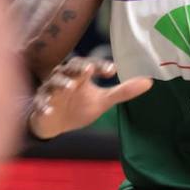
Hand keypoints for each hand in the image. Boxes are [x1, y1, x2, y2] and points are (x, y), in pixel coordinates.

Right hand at [28, 57, 151, 140]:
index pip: (90, 66)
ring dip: (61, 84)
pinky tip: (48, 110)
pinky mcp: (40, 105)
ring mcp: (51, 91)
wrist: (54, 124)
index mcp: (80, 75)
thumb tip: (149, 82)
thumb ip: (123, 91)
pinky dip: (44, 106)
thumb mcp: (103, 101)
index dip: (100, 66)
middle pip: (70, 69)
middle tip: (88, 69)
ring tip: (70, 87)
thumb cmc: (78, 107)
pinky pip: (40, 104)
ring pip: (54, 83)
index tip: (112, 71)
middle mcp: (65, 79)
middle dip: (79, 69)